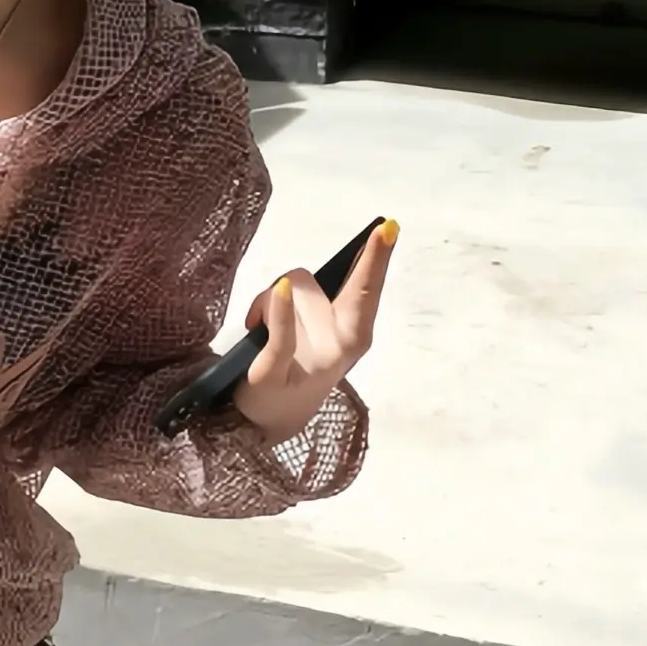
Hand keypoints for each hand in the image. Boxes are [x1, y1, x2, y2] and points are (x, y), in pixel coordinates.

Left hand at [231, 220, 395, 440]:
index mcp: (354, 334)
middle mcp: (340, 348)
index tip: (388, 228)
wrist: (271, 417)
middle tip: (361, 244)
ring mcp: (311, 363)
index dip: (377, 258)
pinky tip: (280, 291)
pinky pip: (280, 334)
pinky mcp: (275, 374)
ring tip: (258, 327)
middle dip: (347, 267)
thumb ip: (320, 302)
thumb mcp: (318, 331)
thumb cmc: (296, 360)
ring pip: (290, 291)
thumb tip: (294, 282)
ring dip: (268, 299)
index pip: (367, 290)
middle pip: (330, 285)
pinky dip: (279, 310)